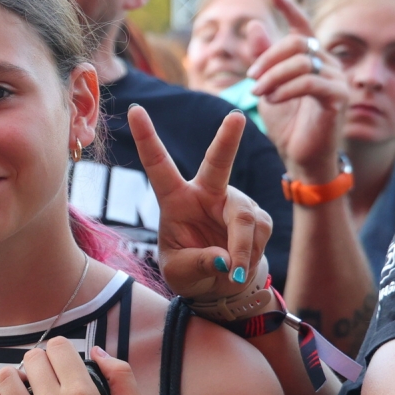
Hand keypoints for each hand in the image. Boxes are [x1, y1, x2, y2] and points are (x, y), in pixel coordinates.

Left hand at [0, 340, 145, 394]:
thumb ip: (121, 374)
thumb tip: (96, 351)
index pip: (58, 346)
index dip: (62, 352)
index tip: (65, 365)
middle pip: (31, 358)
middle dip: (41, 364)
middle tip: (48, 380)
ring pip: (4, 378)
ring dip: (14, 380)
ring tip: (25, 392)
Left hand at [128, 104, 273, 302]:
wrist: (218, 284)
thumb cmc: (189, 271)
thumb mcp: (180, 273)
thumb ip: (198, 264)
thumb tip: (226, 258)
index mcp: (175, 198)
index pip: (159, 165)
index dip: (147, 138)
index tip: (134, 110)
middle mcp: (206, 192)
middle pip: (218, 163)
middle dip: (228, 140)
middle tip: (236, 118)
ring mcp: (234, 201)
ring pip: (245, 219)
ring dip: (241, 252)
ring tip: (232, 274)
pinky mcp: (257, 214)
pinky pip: (259, 234)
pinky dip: (250, 258)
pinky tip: (241, 268)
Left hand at [241, 0, 347, 183]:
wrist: (301, 158)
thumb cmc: (288, 124)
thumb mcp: (268, 85)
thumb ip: (262, 57)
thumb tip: (254, 24)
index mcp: (312, 60)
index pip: (302, 26)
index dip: (288, 8)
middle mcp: (329, 65)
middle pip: (299, 42)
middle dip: (270, 56)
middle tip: (251, 76)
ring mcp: (338, 80)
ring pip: (303, 61)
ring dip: (274, 74)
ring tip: (259, 92)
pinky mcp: (339, 97)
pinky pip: (310, 82)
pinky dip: (286, 88)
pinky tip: (271, 98)